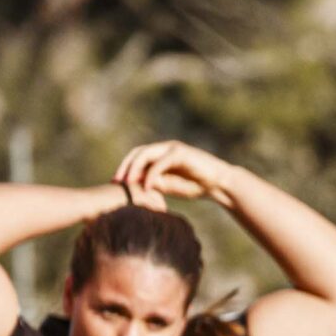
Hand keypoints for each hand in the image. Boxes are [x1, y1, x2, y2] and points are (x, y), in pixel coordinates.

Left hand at [113, 141, 238, 208]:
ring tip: (128, 183)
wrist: (220, 184)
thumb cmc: (197, 185)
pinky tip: (146, 187)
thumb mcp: (170, 186)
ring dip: (134, 169)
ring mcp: (172, 148)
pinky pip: (160, 163)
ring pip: (146, 155)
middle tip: (117, 181)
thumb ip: (154, 182)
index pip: (137, 157)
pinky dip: (151, 175)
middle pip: (138, 152)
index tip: (116, 182)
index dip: (125, 168)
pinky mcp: (180, 153)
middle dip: (125, 167)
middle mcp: (165, 148)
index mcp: (161, 154)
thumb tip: (135, 184)